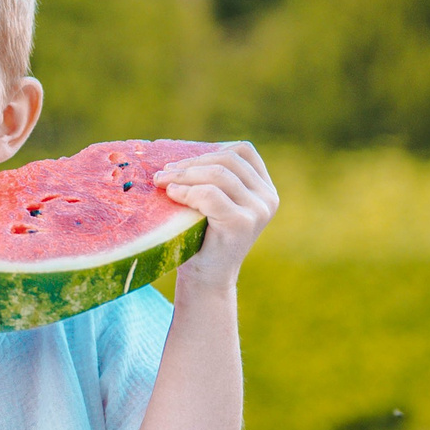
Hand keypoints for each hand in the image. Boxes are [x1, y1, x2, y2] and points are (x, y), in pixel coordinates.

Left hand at [156, 141, 277, 289]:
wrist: (206, 278)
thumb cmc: (203, 236)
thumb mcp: (213, 201)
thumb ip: (211, 177)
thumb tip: (177, 152)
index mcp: (264, 188)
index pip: (242, 151)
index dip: (209, 151)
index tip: (181, 163)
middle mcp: (268, 197)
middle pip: (228, 160)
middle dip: (190, 163)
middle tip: (162, 174)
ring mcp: (258, 210)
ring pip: (218, 174)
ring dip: (184, 175)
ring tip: (162, 183)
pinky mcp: (242, 223)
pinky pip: (210, 194)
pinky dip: (186, 191)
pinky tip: (172, 195)